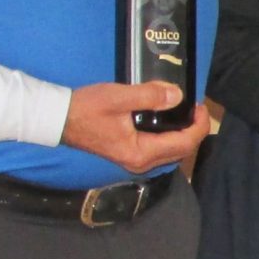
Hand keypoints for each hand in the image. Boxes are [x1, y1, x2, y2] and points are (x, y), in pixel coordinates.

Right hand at [63, 81, 212, 173]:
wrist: (59, 119)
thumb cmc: (87, 108)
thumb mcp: (119, 97)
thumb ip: (149, 96)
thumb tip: (177, 95)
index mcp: (141, 153)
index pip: (183, 143)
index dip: (198, 125)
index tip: (200, 105)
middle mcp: (140, 163)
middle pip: (181, 151)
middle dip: (194, 130)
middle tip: (195, 107)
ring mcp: (134, 161)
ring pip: (171, 152)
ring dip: (183, 134)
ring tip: (186, 112)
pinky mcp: (128, 155)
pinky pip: (159, 150)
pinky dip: (169, 136)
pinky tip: (168, 120)